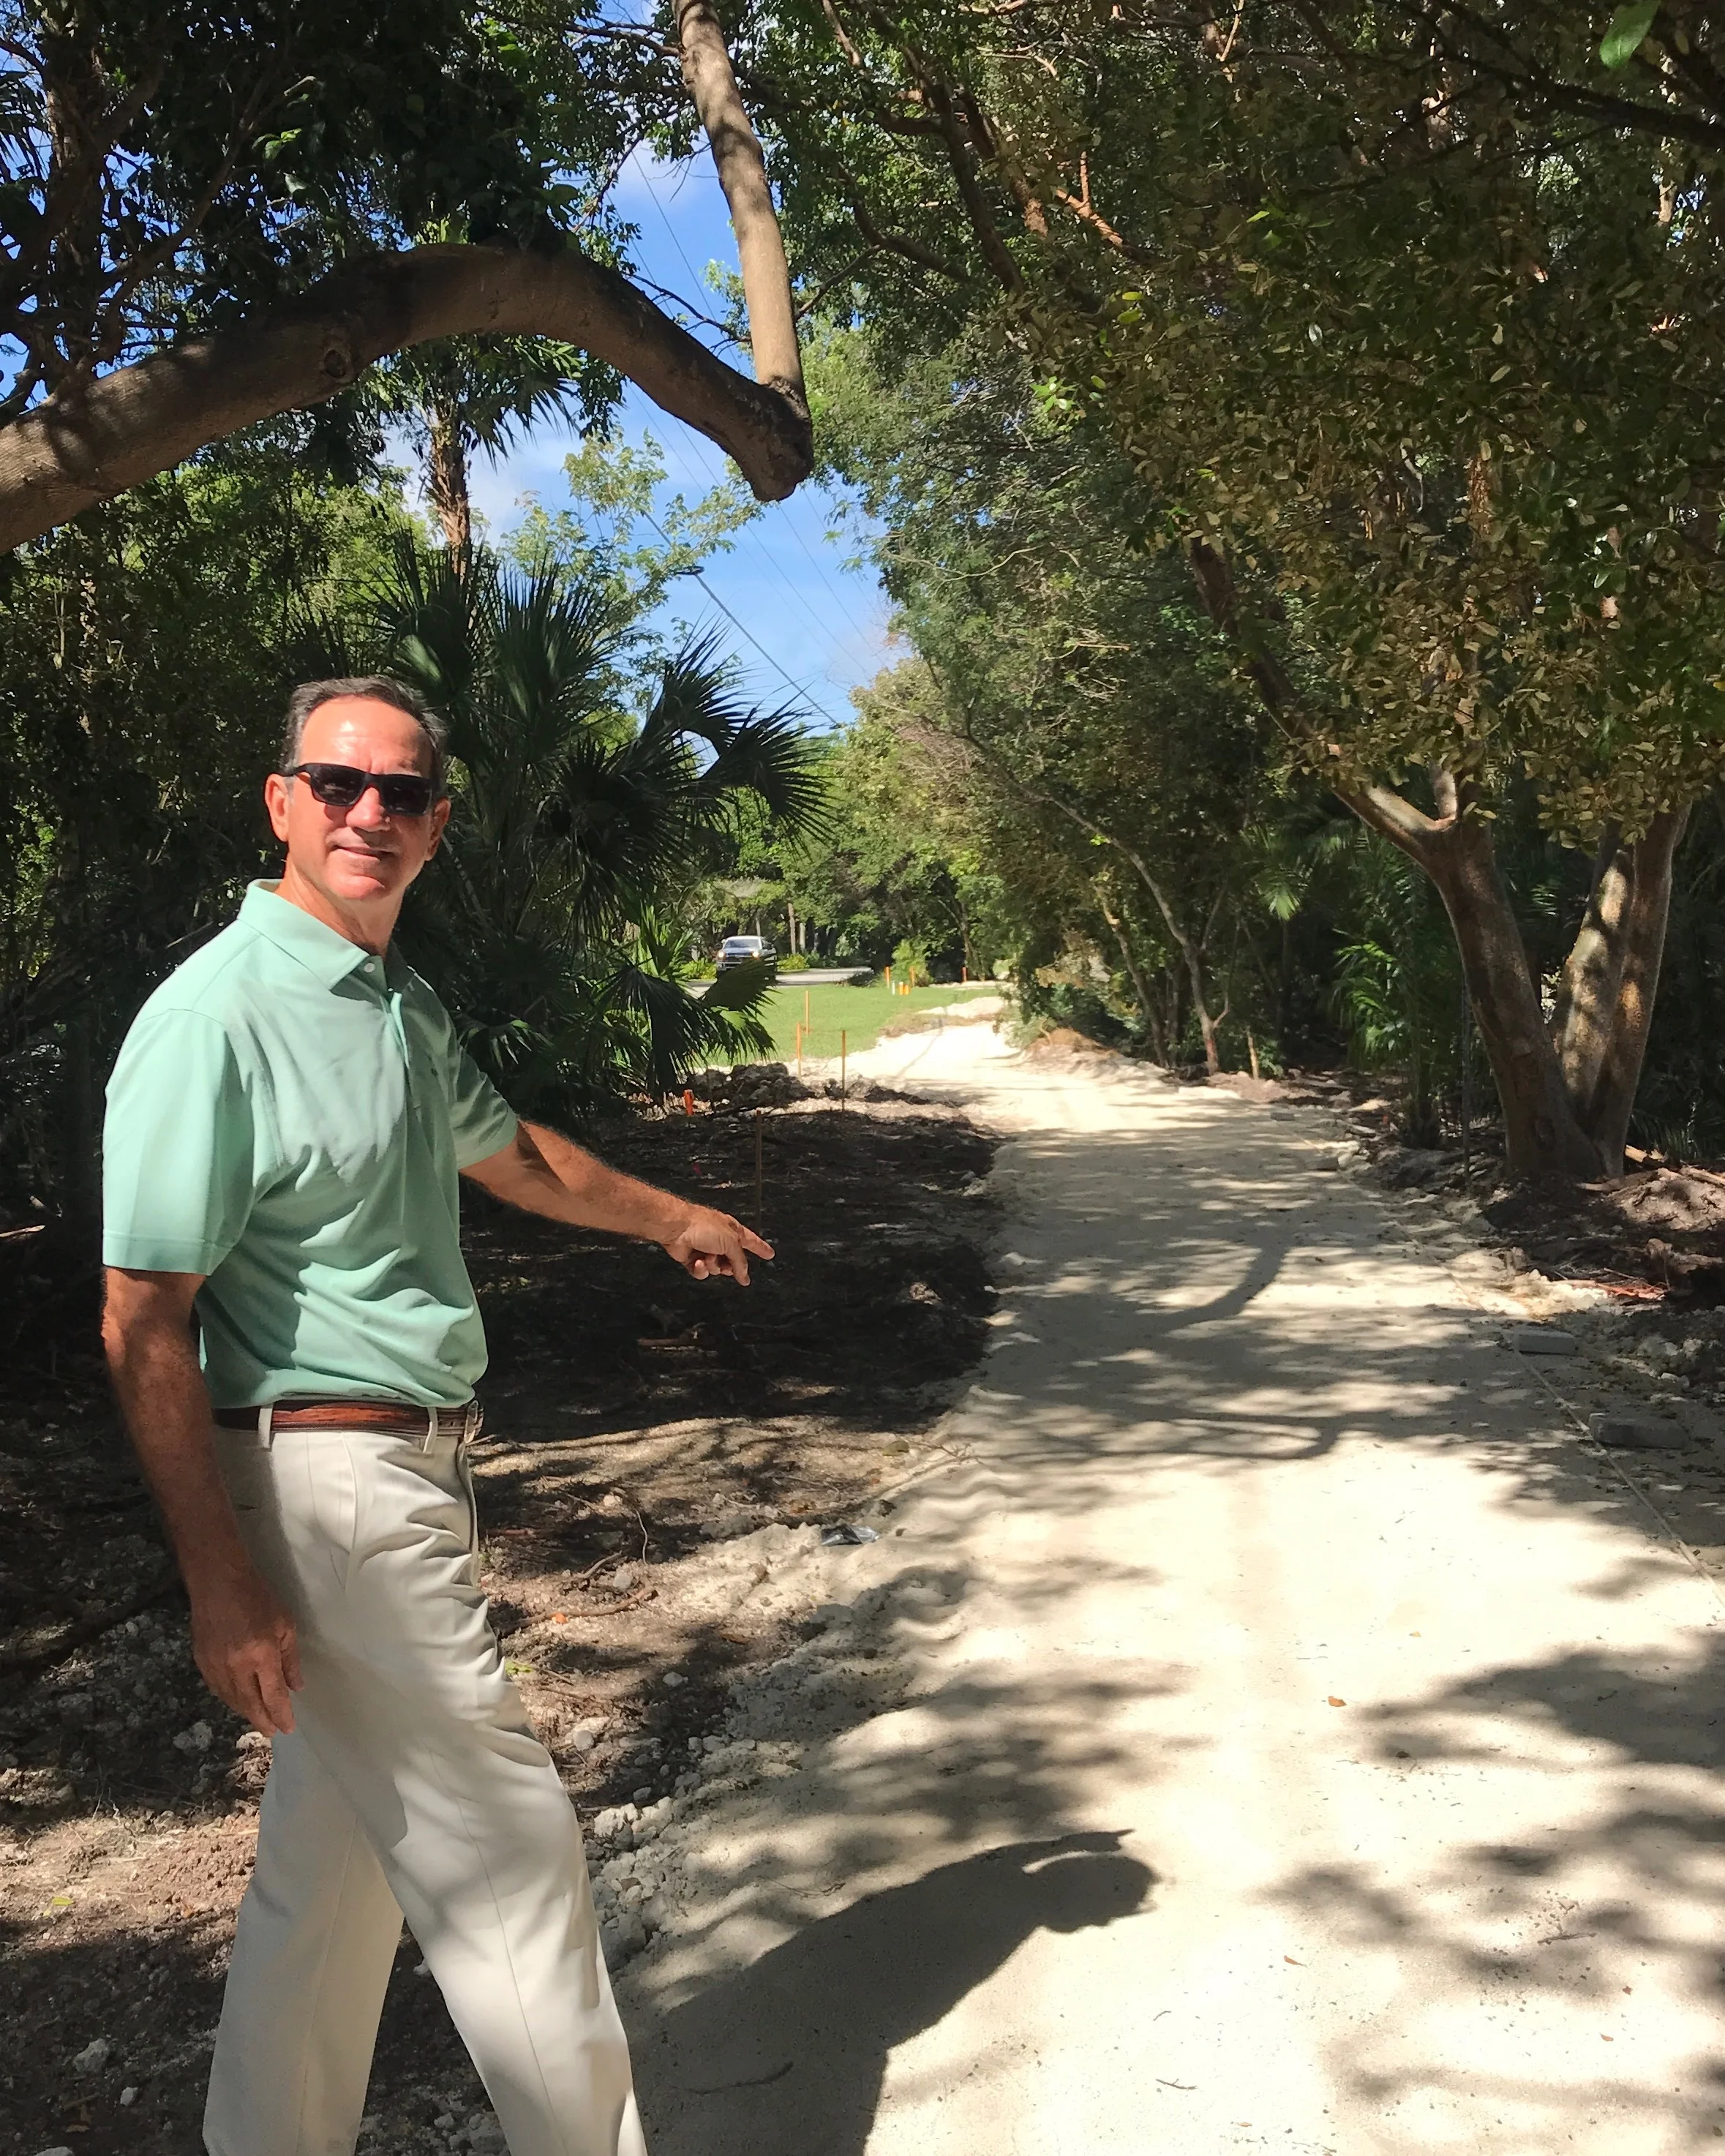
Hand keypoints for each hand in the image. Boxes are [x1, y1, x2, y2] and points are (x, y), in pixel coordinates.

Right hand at [188, 1564, 302, 1735]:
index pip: (273, 1695)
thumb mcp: (284, 1624)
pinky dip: (230, 1699)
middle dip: (262, 1721)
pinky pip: (217, 1690)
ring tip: (258, 1719)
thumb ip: (290, 1659)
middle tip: (272, 1731)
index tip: (288, 1728)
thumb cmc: (257, 1598)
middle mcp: (236, 1665)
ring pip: (231, 1700)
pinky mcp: (201, 1663)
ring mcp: (215, 1666)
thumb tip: (295, 1687)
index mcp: (261, 1654)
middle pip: (250, 1705)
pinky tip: (238, 1701)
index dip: (281, 1715)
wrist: (217, 1582)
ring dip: (246, 1713)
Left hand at [663, 1205, 773, 1285]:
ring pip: (717, 1269)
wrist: (676, 1228)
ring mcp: (706, 1249)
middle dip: (730, 1266)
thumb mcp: (730, 1242)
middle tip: (727, 1264)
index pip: (752, 1241)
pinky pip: (702, 1272)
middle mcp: (720, 1240)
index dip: (761, 1248)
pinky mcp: (693, 1259)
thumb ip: (740, 1261)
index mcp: (732, 1230)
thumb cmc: (702, 1225)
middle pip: (733, 1261)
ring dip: (713, 1265)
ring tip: (706, 1256)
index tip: (770, 1254)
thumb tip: (744, 1275)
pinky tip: (697, 1261)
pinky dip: (700, 1269)